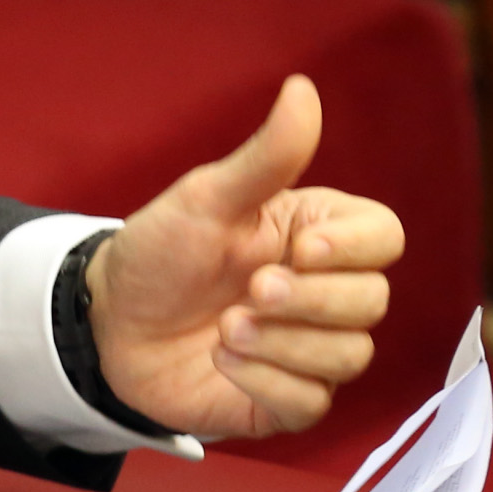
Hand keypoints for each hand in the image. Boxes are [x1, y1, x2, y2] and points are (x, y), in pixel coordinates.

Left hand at [88, 76, 404, 437]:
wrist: (108, 325)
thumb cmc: (160, 254)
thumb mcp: (205, 199)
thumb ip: (265, 156)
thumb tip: (303, 88)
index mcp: (318, 235)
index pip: (384, 238)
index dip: (354, 247)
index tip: (302, 248)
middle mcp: (324, 293)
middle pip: (372, 300)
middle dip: (311, 299)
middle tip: (251, 289)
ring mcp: (309, 350)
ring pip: (350, 355)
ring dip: (283, 343)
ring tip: (225, 328)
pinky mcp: (286, 400)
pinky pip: (311, 403)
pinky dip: (265, 382)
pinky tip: (222, 361)